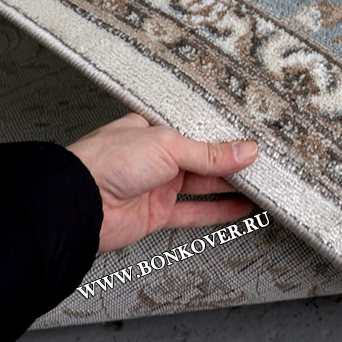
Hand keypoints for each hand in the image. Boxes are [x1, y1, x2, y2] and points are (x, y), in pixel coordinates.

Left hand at [67, 112, 258, 252]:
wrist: (77, 205)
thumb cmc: (107, 161)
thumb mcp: (168, 145)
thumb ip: (210, 153)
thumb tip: (245, 151)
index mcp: (156, 128)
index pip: (199, 128)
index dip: (225, 132)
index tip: (252, 135)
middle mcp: (157, 156)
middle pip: (204, 157)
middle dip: (233, 160)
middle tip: (264, 161)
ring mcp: (158, 185)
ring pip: (203, 184)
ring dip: (231, 186)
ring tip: (261, 184)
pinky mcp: (157, 213)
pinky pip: (194, 211)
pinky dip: (218, 211)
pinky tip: (240, 208)